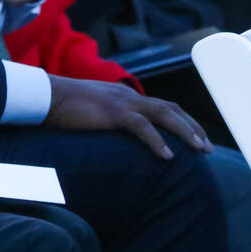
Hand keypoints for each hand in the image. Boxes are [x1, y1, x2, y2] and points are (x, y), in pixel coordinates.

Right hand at [46, 75, 211, 158]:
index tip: (194, 138)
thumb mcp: (87, 110)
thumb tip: (110, 133)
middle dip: (193, 127)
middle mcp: (126, 95)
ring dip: (186, 132)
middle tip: (208, 148)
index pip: (160, 105)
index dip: (181, 121)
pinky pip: (142, 127)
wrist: (42, 96)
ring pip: (164, 114)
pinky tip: (168, 156)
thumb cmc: (59, 106)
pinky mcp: (112, 112)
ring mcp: (120, 102)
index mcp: (121, 95)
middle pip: (170, 108)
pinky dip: (158, 141)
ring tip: (200, 150)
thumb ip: (102, 117)